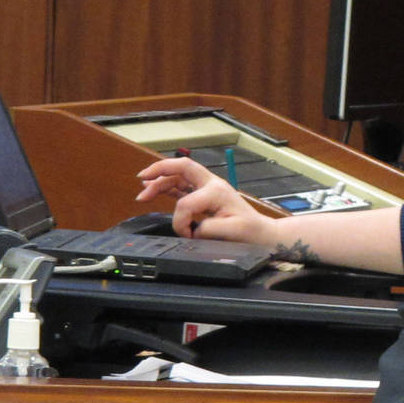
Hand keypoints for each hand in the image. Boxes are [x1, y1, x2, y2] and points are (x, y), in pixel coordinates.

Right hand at [134, 156, 276, 245]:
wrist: (261, 233)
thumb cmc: (251, 232)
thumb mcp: (234, 232)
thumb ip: (210, 229)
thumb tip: (193, 229)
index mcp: (217, 191)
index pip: (187, 201)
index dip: (180, 220)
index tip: (187, 235)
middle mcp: (211, 185)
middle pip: (182, 167)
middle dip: (160, 170)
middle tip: (141, 179)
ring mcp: (207, 188)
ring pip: (178, 176)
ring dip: (159, 181)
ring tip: (143, 193)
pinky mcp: (204, 196)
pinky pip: (181, 186)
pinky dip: (166, 187)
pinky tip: (154, 190)